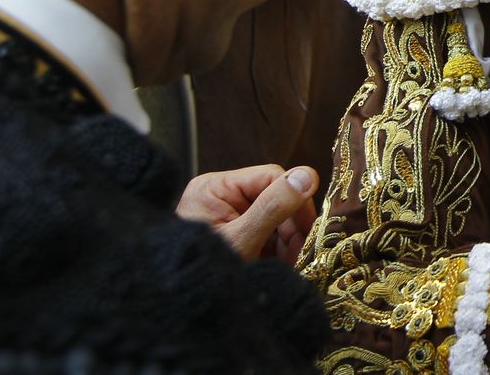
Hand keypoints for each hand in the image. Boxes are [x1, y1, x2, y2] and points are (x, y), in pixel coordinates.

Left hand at [176, 163, 319, 263]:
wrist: (178, 315)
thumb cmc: (201, 275)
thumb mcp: (241, 240)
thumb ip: (273, 207)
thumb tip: (307, 175)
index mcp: (215, 188)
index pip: (271, 177)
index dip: (296, 200)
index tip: (310, 228)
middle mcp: (221, 196)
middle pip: (276, 198)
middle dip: (291, 228)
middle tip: (302, 254)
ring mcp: (227, 216)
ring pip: (276, 218)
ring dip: (288, 242)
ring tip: (291, 265)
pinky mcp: (235, 234)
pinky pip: (267, 234)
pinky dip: (278, 251)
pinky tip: (281, 267)